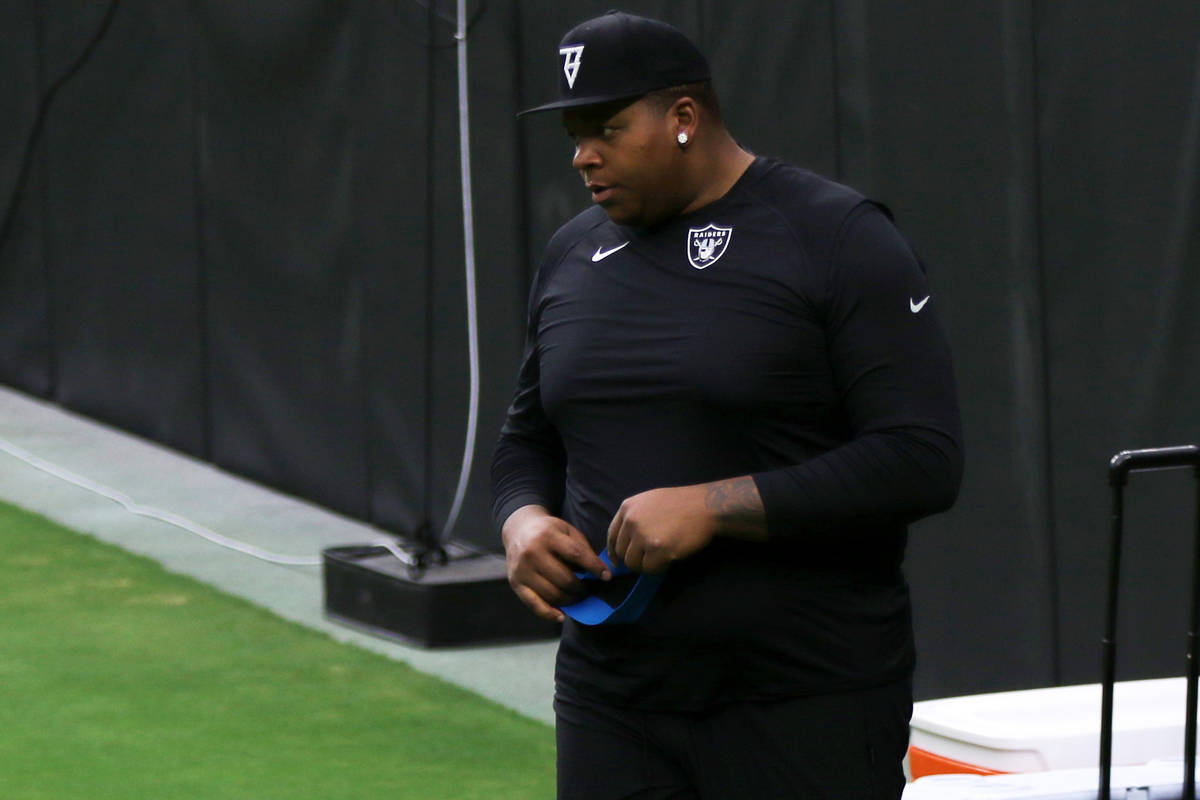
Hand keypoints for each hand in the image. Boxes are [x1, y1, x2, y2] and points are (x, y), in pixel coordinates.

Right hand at [501, 505, 610, 622]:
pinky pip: (534, 605)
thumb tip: (600, 573)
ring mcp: (522, 570)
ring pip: (552, 594)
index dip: (594, 567)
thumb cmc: (548, 532)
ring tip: (577, 596)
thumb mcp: (566, 530)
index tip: (607, 577)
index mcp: (547, 535)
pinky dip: (550, 614)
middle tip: (588, 589)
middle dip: (582, 588)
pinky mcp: (516, 584)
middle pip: (565, 579)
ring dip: (570, 600)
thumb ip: (582, 549)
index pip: (576, 554)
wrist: (518, 530)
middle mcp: (532, 552)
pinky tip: (562, 616)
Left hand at [607, 477, 766, 573]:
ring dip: (646, 565)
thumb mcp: (649, 501)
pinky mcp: (658, 549)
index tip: (617, 561)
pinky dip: (658, 568)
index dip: (614, 552)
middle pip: (622, 552)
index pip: (611, 535)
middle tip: (650, 557)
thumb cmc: (681, 503)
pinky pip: (649, 569)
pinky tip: (669, 557)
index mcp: (627, 507)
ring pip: (633, 563)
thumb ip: (634, 517)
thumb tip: (624, 542)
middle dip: (634, 559)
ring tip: (662, 556)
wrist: (705, 506)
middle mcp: (631, 520)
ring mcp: (644, 535)